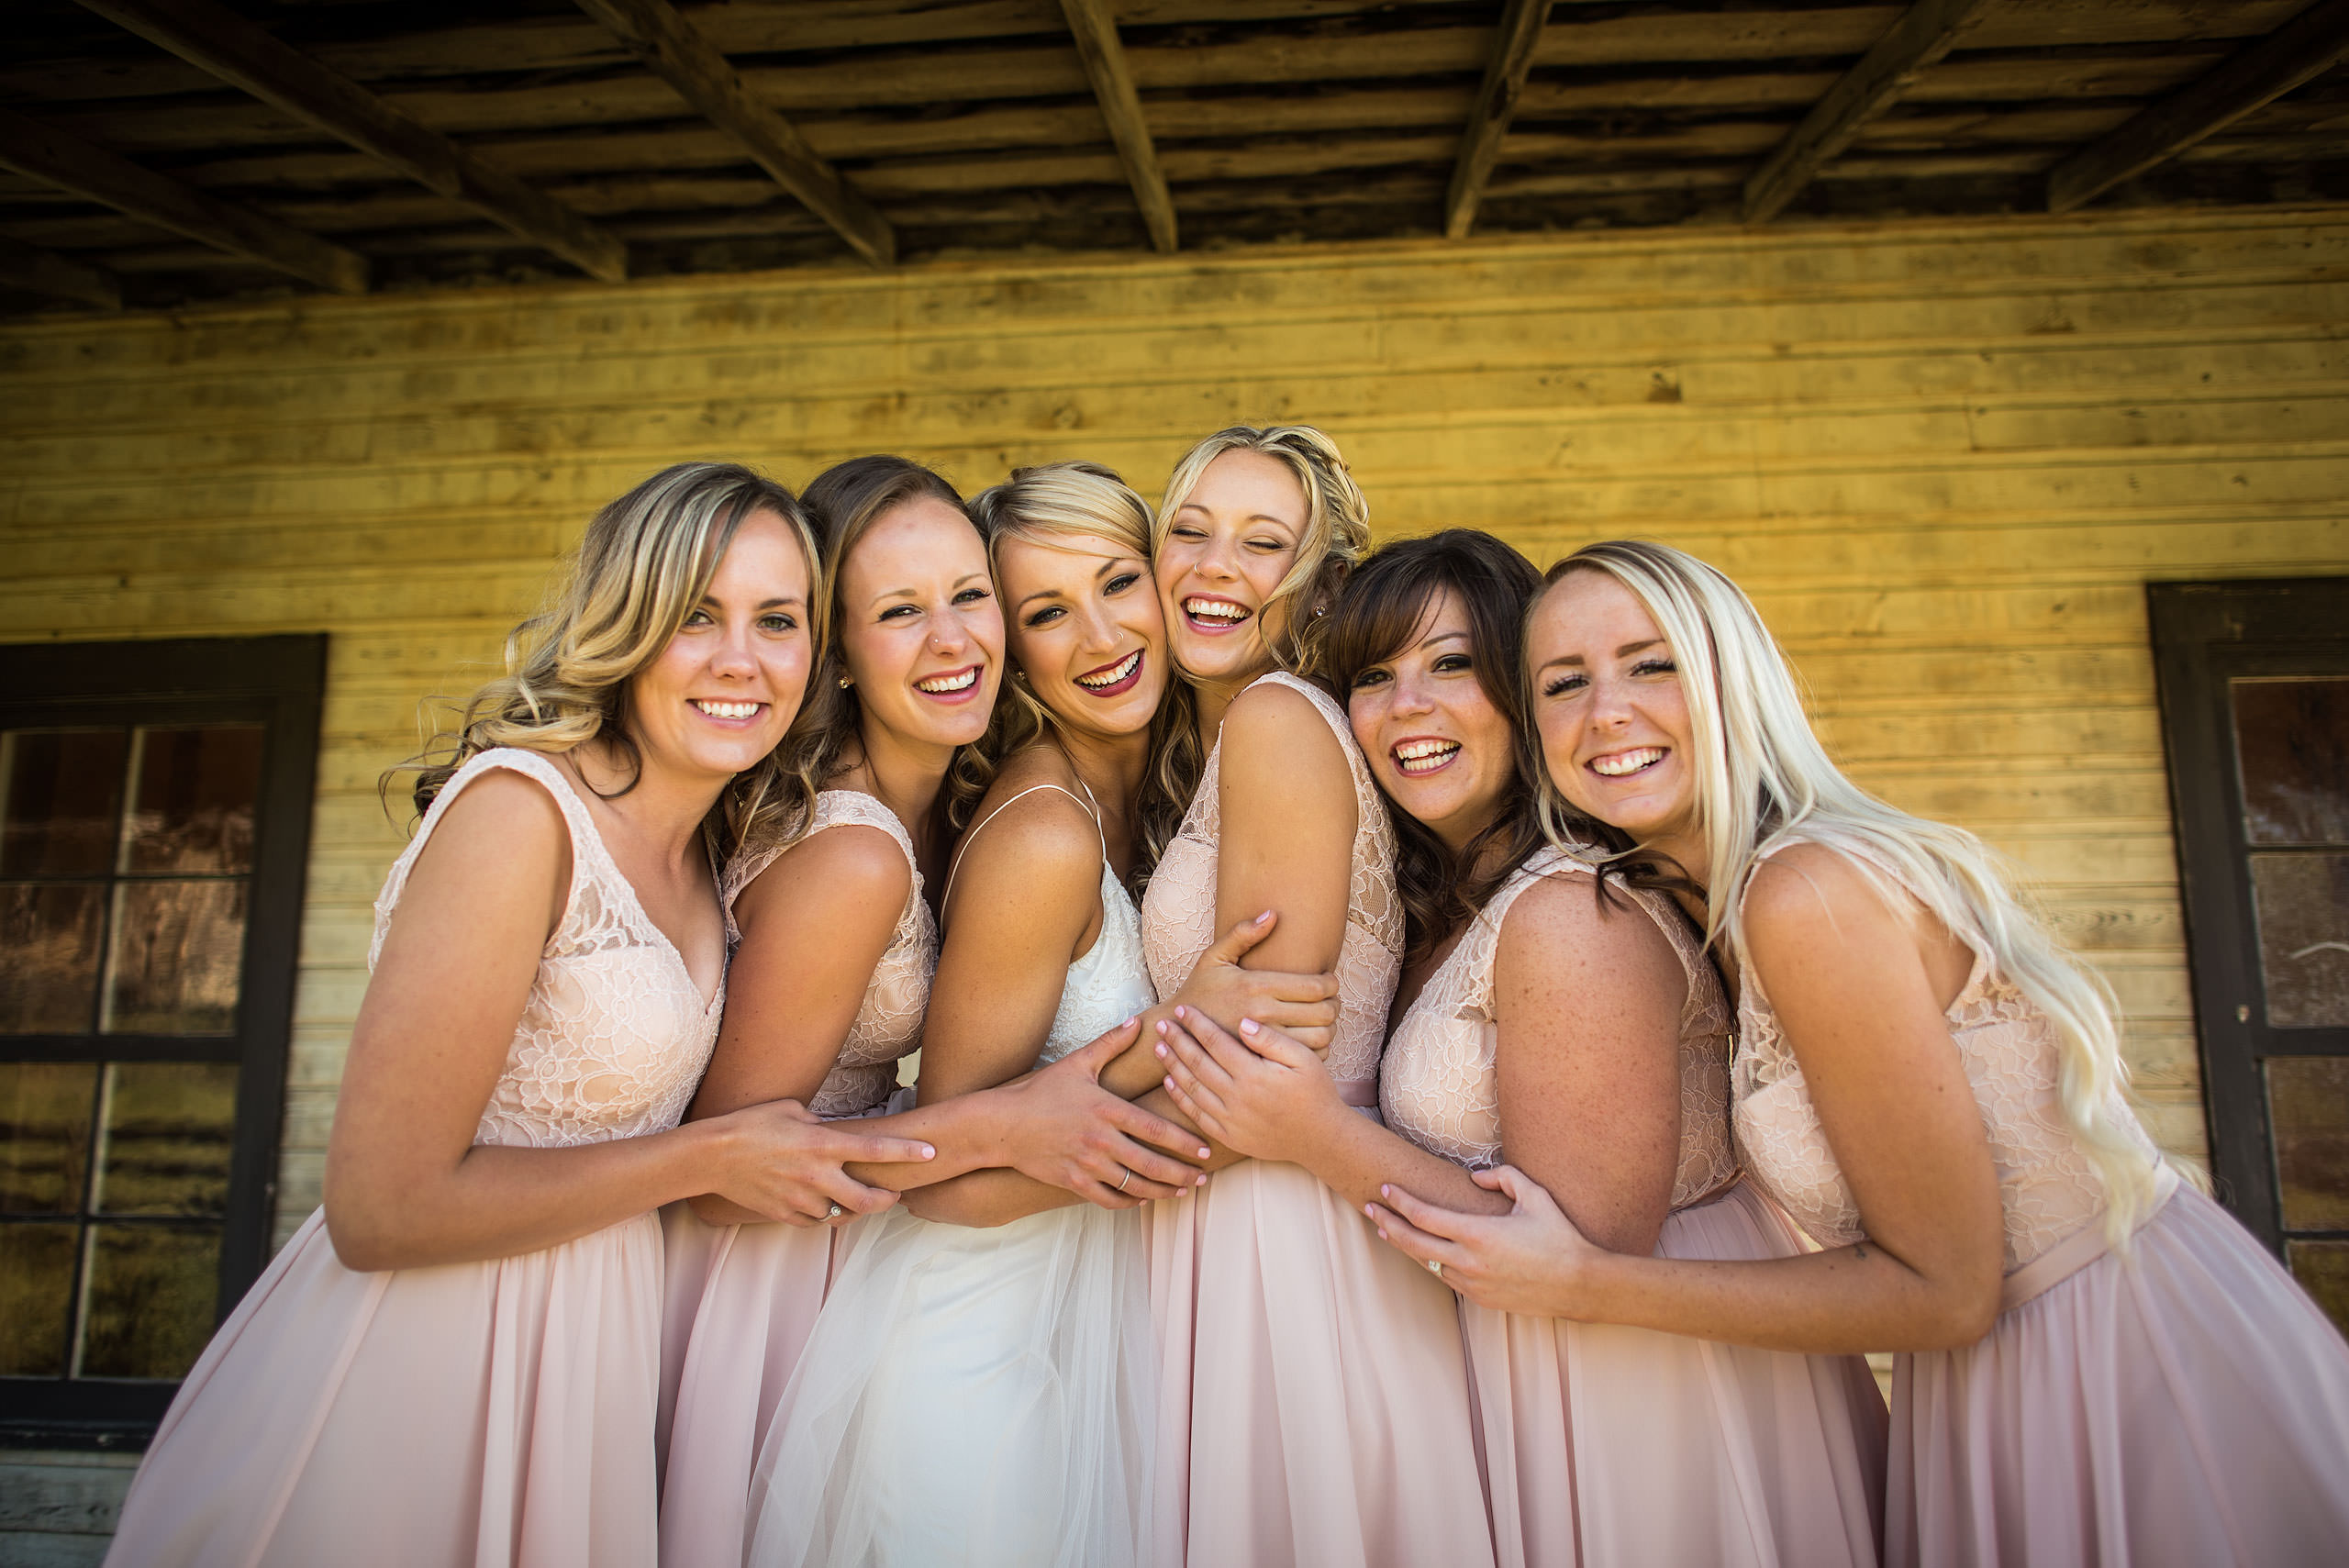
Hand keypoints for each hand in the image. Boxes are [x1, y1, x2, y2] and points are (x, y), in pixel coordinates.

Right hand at [703, 1098, 936, 1225]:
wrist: (713, 1156)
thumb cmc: (751, 1124)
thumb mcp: (792, 1110)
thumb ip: (820, 1124)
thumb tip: (833, 1132)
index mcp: (822, 1144)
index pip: (876, 1150)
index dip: (908, 1152)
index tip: (932, 1152)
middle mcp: (817, 1175)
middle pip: (868, 1200)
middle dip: (887, 1200)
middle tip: (894, 1194)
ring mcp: (801, 1199)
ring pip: (841, 1214)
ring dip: (851, 1207)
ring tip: (853, 1196)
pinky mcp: (785, 1215)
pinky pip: (815, 1221)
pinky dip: (823, 1214)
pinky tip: (821, 1202)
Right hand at [993, 1019, 1211, 1209]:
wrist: (1003, 1124)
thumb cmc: (1042, 1092)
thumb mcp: (1078, 1063)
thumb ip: (1111, 1044)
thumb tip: (1138, 1021)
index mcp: (1107, 1109)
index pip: (1155, 1129)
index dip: (1184, 1142)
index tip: (1205, 1150)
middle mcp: (1100, 1139)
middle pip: (1151, 1164)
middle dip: (1181, 1173)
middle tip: (1202, 1178)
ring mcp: (1086, 1163)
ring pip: (1134, 1185)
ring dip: (1161, 1191)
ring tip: (1180, 1191)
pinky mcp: (1073, 1181)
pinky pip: (1108, 1199)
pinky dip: (1130, 1202)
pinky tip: (1143, 1199)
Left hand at [1154, 1006, 1338, 1162]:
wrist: (1320, 1138)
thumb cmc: (1314, 1092)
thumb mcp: (1303, 1058)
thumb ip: (1271, 1039)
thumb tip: (1243, 1022)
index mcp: (1254, 1074)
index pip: (1216, 1042)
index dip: (1197, 1024)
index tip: (1183, 1009)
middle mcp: (1237, 1097)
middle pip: (1197, 1063)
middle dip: (1177, 1041)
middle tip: (1162, 1023)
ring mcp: (1230, 1119)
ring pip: (1191, 1088)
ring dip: (1172, 1066)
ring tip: (1159, 1047)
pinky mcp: (1228, 1136)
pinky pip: (1196, 1114)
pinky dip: (1180, 1097)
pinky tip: (1170, 1081)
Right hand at [1170, 911, 1340, 1053]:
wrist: (1176, 1032)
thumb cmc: (1198, 991)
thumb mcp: (1213, 958)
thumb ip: (1243, 934)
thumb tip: (1272, 914)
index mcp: (1257, 985)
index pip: (1315, 986)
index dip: (1331, 984)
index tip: (1329, 982)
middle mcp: (1263, 1013)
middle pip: (1323, 1012)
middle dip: (1334, 1005)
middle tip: (1331, 1001)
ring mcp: (1264, 1040)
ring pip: (1320, 1037)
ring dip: (1329, 1028)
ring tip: (1323, 1020)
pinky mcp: (1263, 1060)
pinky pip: (1305, 1058)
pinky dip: (1316, 1050)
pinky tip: (1309, 1041)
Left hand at [1366, 1165, 1602, 1316]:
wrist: (1578, 1285)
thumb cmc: (1559, 1236)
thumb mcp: (1535, 1196)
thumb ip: (1502, 1177)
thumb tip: (1474, 1177)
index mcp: (1478, 1234)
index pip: (1425, 1216)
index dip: (1401, 1201)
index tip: (1385, 1189)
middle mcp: (1469, 1261)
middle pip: (1413, 1243)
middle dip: (1388, 1224)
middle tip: (1370, 1209)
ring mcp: (1472, 1284)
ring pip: (1427, 1263)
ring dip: (1406, 1246)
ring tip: (1389, 1230)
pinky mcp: (1480, 1299)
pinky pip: (1447, 1278)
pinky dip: (1432, 1263)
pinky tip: (1424, 1253)